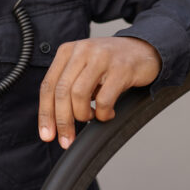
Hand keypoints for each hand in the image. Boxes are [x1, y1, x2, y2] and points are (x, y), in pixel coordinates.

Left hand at [37, 36, 160, 148]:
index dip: (45, 113)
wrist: (144, 49)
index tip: (47, 134)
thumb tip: (53, 119)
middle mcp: (82, 51)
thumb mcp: (84, 67)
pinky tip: (108, 113)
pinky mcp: (121, 68)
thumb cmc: (110, 64)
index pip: (48, 85)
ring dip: (83, 115)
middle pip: (62, 91)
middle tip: (66, 140)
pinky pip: (104, 99)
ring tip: (92, 116)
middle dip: (62, 121)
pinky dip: (103, 113)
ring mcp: (102, 58)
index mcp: (67, 51)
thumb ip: (67, 85)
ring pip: (79, 94)